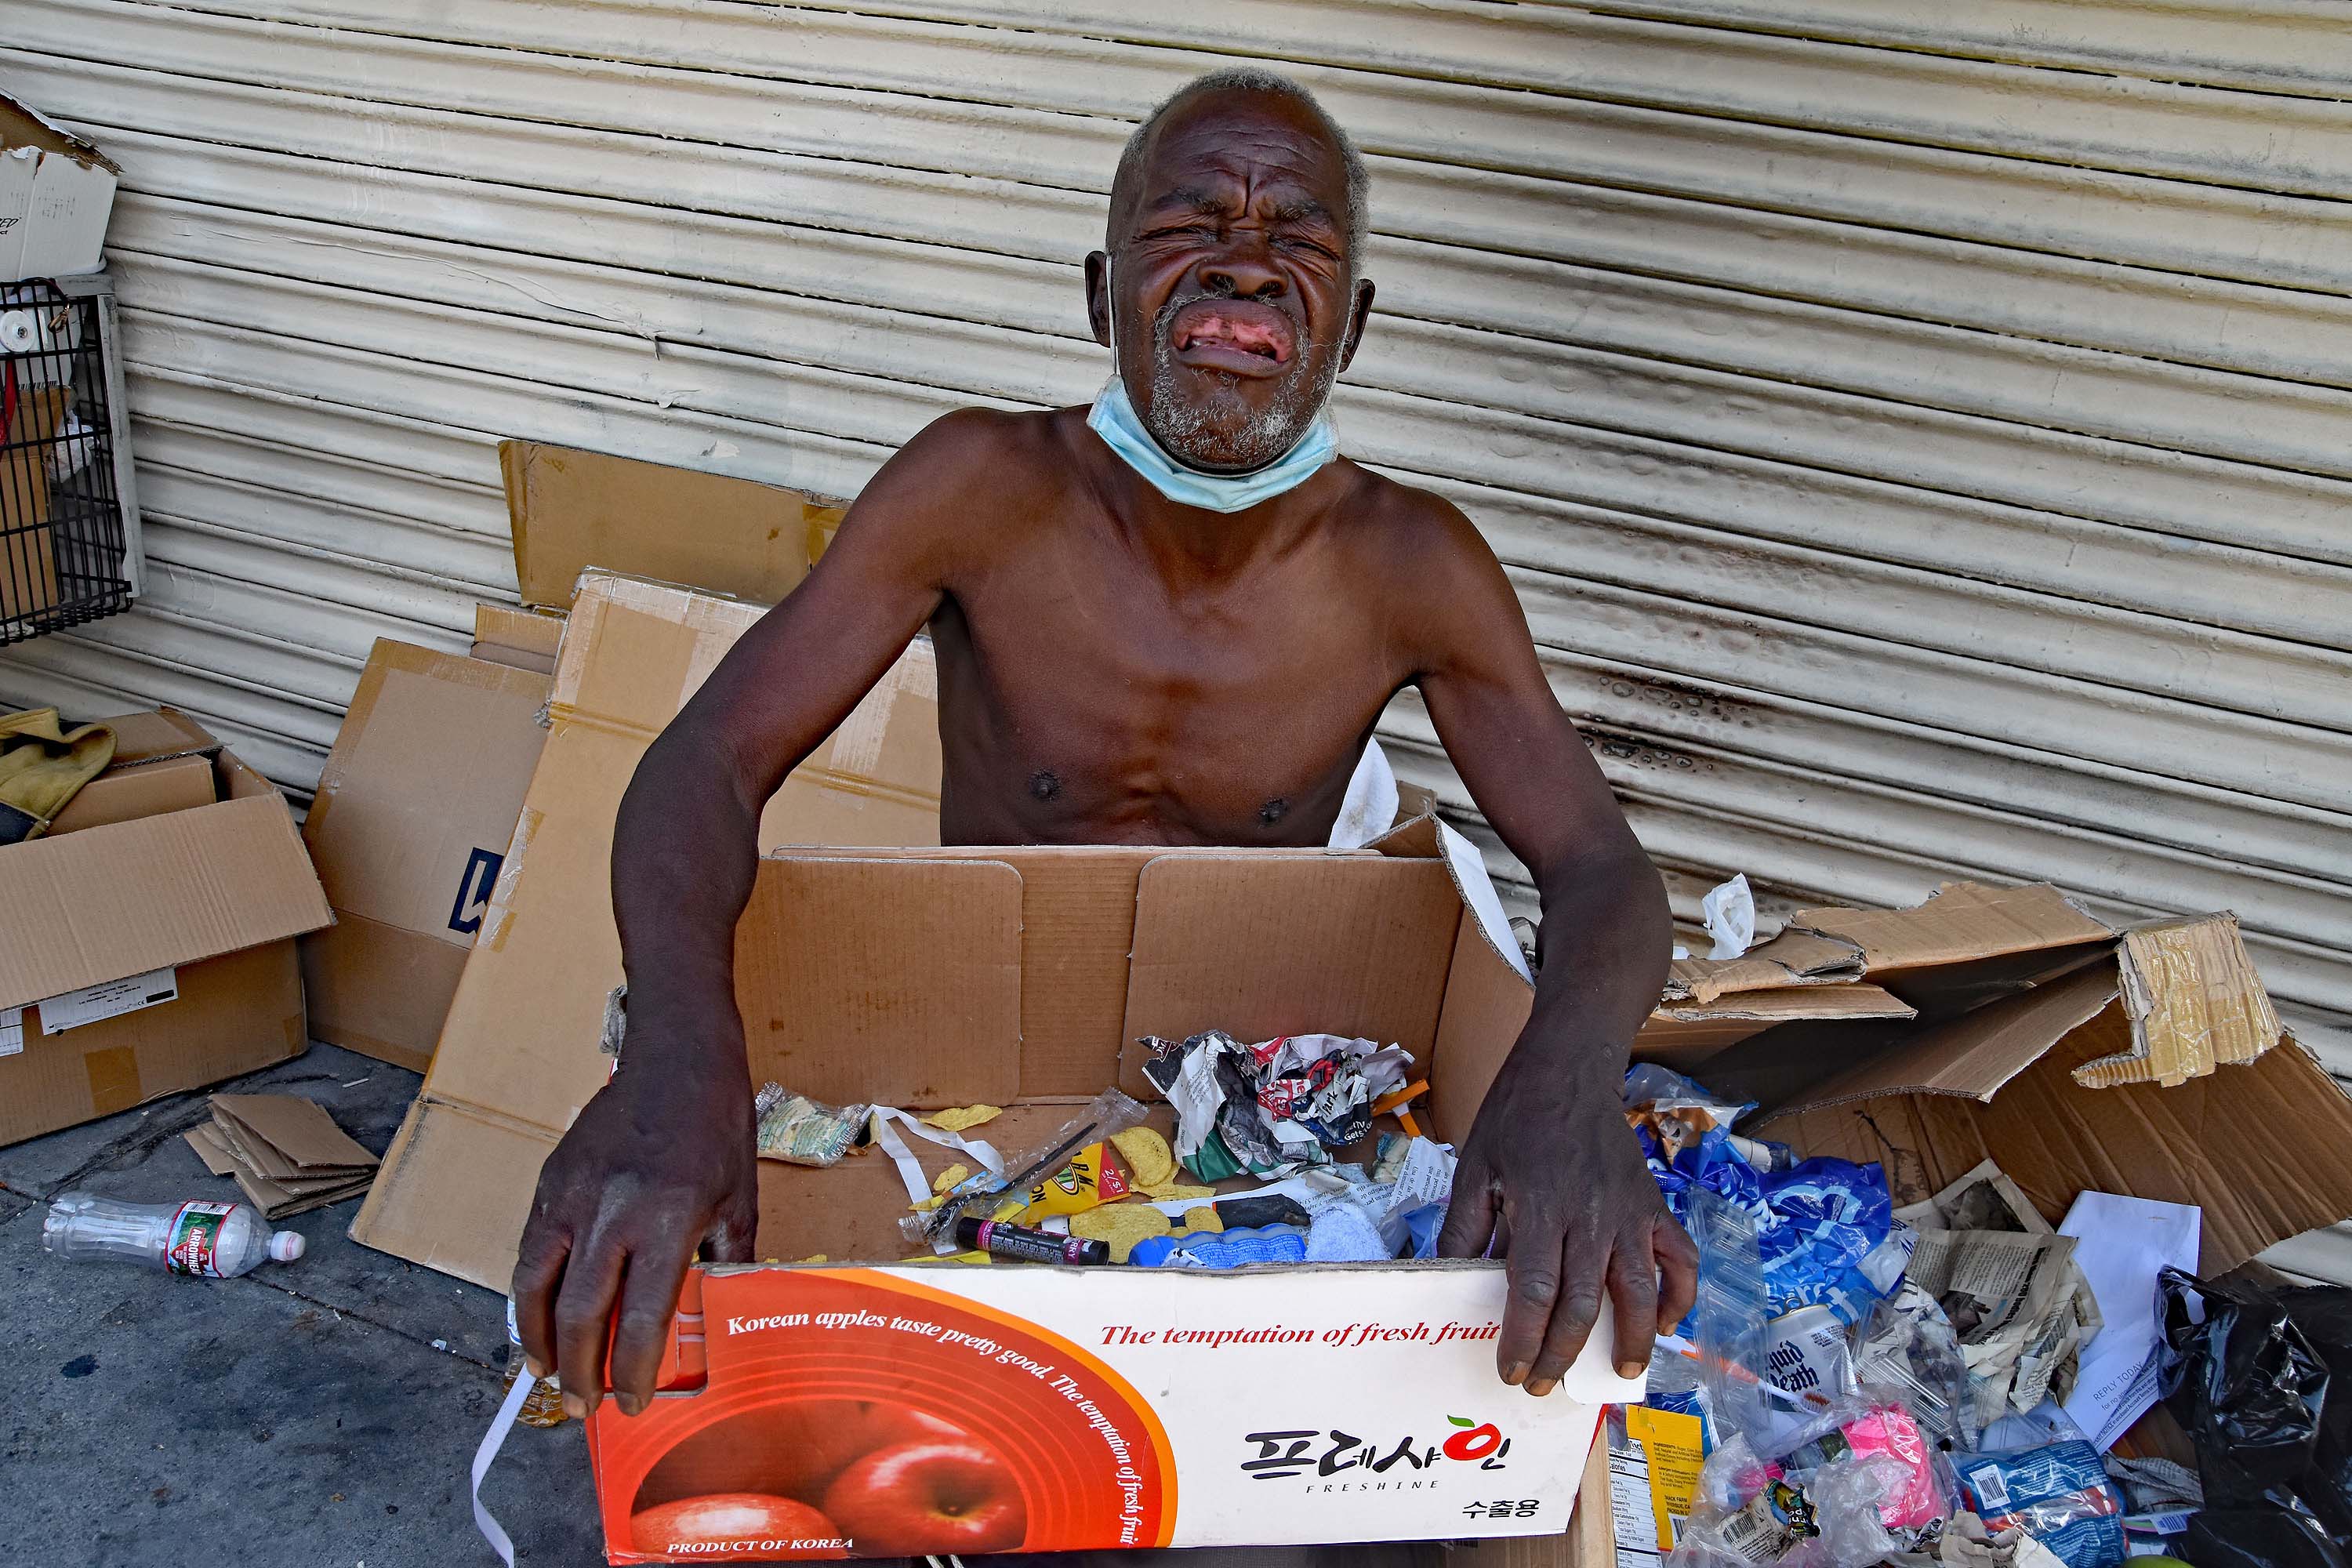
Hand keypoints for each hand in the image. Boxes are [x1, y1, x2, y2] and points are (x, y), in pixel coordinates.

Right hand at [511, 1040, 757, 1418]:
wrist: (677, 1055)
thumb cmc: (716, 1126)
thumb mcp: (740, 1199)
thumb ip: (726, 1262)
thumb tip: (718, 1319)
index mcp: (669, 1219)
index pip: (643, 1316)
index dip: (634, 1369)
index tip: (633, 1402)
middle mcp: (613, 1211)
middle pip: (581, 1313)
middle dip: (579, 1370)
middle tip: (587, 1404)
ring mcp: (573, 1194)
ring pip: (537, 1285)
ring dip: (538, 1340)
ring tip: (549, 1376)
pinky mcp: (550, 1180)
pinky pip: (529, 1250)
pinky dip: (528, 1294)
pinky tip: (538, 1319)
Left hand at [1439, 1050, 1696, 1394]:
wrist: (1567, 1068)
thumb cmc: (1514, 1118)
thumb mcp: (1474, 1170)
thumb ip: (1464, 1231)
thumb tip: (1449, 1284)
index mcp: (1540, 1208)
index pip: (1535, 1291)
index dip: (1524, 1339)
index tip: (1510, 1370)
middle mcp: (1590, 1217)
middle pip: (1584, 1303)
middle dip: (1563, 1354)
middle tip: (1544, 1383)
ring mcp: (1629, 1212)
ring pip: (1638, 1290)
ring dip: (1632, 1339)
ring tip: (1620, 1371)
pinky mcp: (1653, 1204)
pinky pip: (1679, 1258)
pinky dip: (1678, 1295)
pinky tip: (1665, 1323)